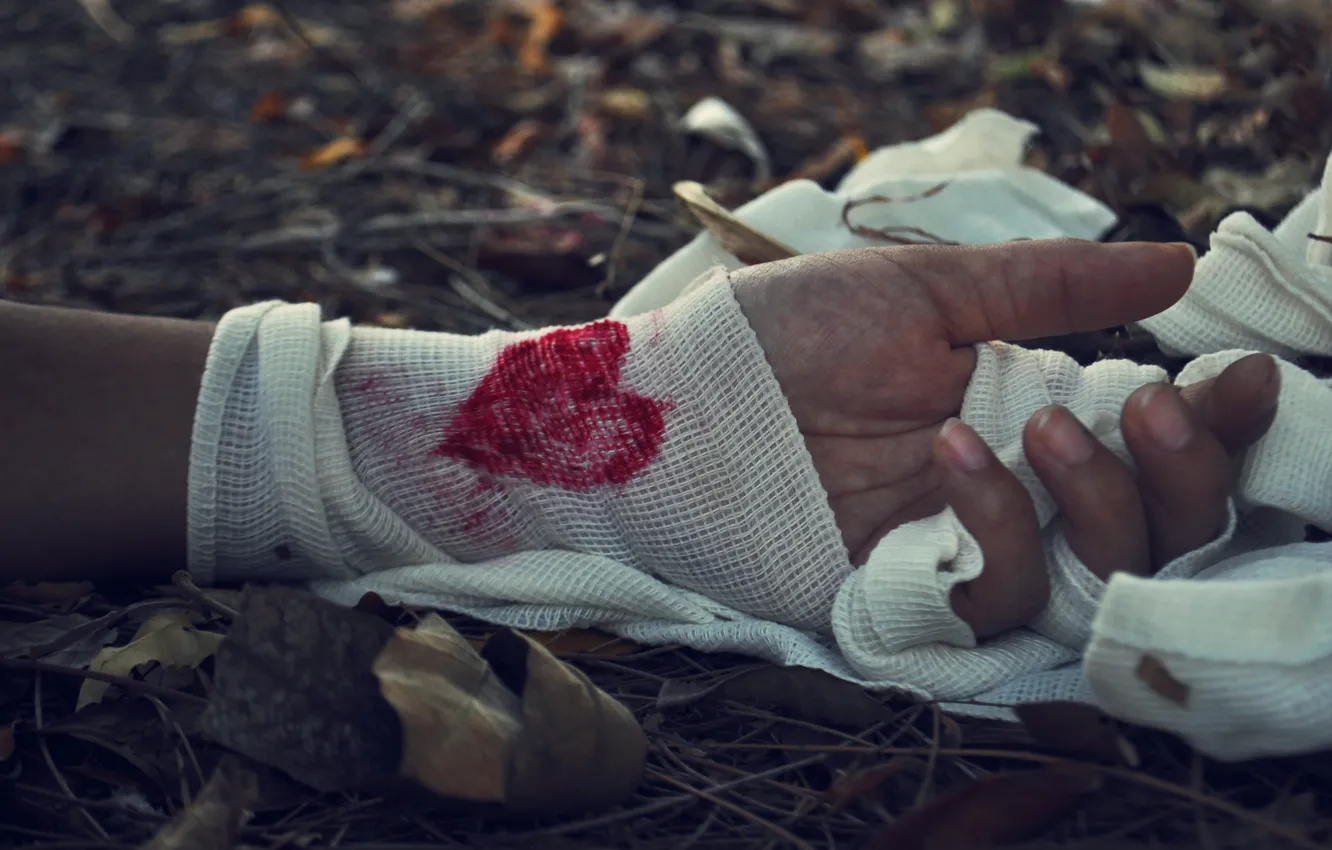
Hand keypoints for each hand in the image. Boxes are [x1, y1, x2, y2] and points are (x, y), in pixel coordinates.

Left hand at [730, 240, 1198, 632]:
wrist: (684, 402)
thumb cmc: (790, 334)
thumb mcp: (925, 291)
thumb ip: (1048, 287)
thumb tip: (1177, 261)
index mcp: (1024, 410)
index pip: (1149, 437)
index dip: (1210, 421)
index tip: (1239, 380)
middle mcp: (1011, 487)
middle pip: (1155, 522)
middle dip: (1181, 471)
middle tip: (1148, 407)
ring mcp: (964, 547)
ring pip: (1101, 573)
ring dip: (1101, 500)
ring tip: (1037, 430)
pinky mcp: (914, 597)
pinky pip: (1005, 599)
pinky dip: (1001, 530)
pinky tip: (954, 462)